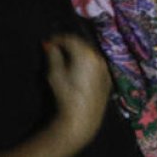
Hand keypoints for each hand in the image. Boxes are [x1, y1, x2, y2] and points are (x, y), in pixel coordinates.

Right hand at [45, 34, 111, 149]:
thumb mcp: (55, 74)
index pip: (70, 39)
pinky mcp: (107, 78)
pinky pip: (96, 64)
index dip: (58, 38)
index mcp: (85, 54)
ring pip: (90, 54)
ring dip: (78, 53)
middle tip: (55, 48)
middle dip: (68, 45)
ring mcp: (104, 68)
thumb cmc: (66, 95)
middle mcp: (98, 58)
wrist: (83, 117)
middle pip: (82, 45)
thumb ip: (53, 56)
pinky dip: (86, 62)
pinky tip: (77, 69)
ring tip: (65, 58)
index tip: (49, 42)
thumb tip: (50, 45)